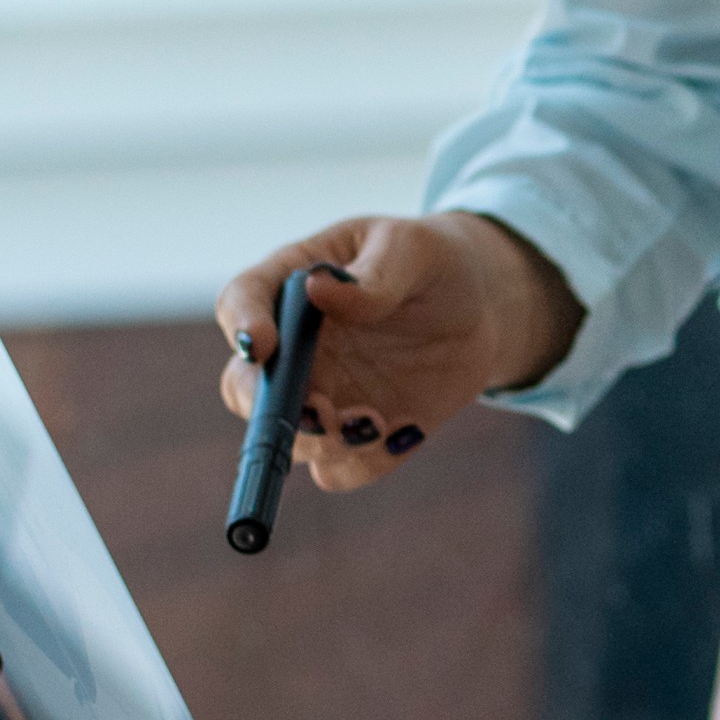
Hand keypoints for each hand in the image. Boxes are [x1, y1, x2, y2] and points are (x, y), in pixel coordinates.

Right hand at [210, 212, 582, 495]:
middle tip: (321, 413)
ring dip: (321, 444)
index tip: (263, 345)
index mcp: (290, 284)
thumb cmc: (433, 262)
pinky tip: (406, 433)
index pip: (240, 300)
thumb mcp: (414, 249)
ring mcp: (320, 395)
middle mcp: (292, 348)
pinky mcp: (355, 435)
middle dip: (272, 409)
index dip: (241, 325)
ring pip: (288, 439)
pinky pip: (339, 470)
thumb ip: (374, 274)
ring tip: (378, 422)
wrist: (478, 308)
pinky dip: (363, 465)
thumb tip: (319, 289)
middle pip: (244, 387)